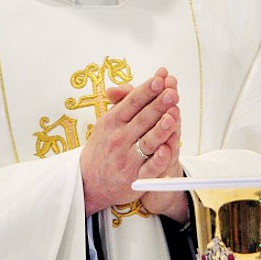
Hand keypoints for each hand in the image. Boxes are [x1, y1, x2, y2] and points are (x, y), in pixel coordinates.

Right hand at [80, 68, 185, 220]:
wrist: (88, 181)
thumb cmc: (104, 145)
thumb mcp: (107, 120)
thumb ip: (122, 101)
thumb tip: (128, 85)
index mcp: (113, 121)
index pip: (133, 102)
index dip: (147, 90)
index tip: (160, 78)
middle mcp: (119, 138)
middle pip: (143, 119)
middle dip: (158, 105)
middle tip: (172, 92)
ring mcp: (127, 159)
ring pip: (147, 142)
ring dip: (160, 129)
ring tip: (172, 116)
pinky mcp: (135, 179)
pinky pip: (149, 169)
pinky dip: (158, 160)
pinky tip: (167, 149)